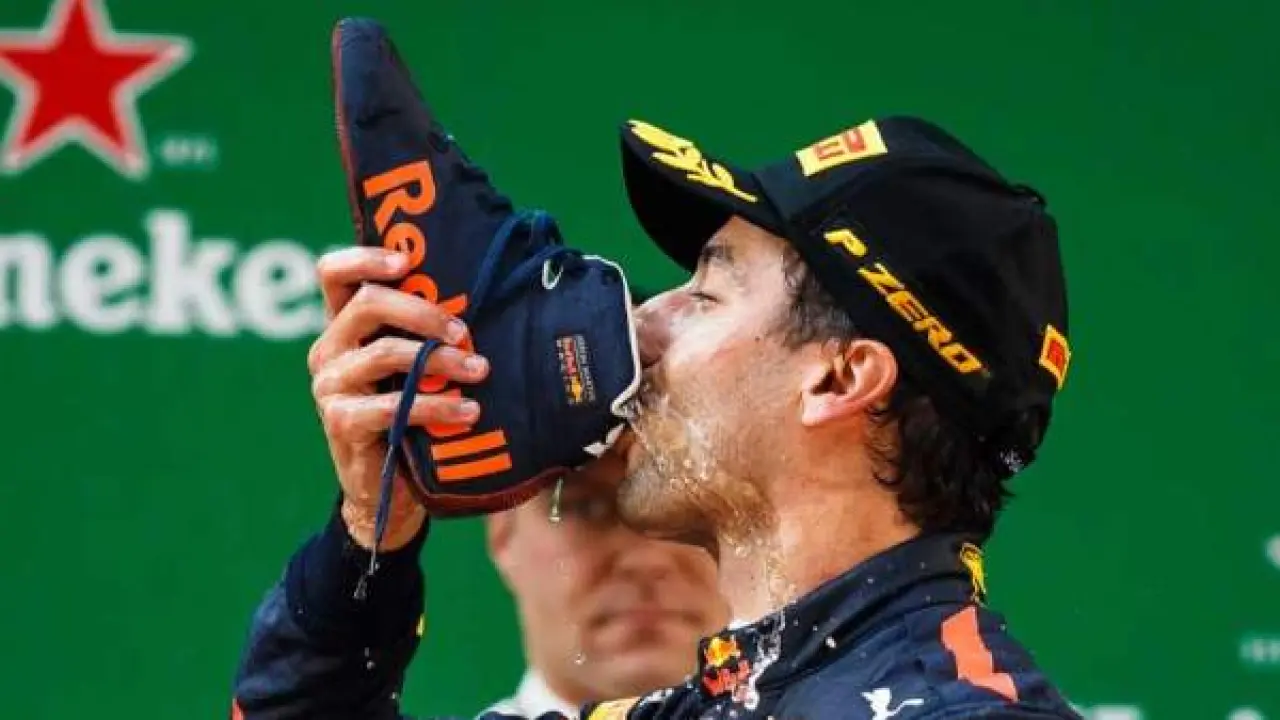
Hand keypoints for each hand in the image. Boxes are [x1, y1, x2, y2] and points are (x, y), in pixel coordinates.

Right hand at [306, 247, 490, 549]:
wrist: (390, 488)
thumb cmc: (412, 415)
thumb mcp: (416, 368)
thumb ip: (428, 334)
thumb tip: (486, 297)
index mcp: (344, 326)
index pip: (333, 273)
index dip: (363, 258)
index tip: (405, 261)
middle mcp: (329, 349)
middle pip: (366, 304)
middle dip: (422, 311)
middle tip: (463, 330)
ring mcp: (330, 386)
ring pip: (384, 353)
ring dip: (440, 360)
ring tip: (479, 370)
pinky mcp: (340, 422)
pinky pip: (390, 406)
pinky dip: (436, 406)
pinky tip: (468, 411)